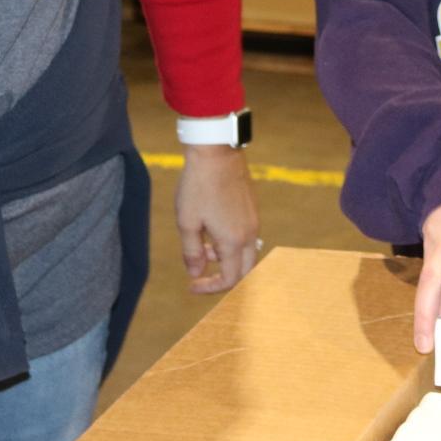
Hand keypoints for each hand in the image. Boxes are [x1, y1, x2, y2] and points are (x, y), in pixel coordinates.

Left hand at [174, 143, 259, 293]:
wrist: (216, 152)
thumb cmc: (198, 185)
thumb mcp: (187, 221)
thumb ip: (192, 252)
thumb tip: (196, 274)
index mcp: (233, 240)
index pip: (229, 279)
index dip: (210, 288)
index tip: (192, 285)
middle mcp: (249, 233)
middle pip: (244, 271)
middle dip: (223, 278)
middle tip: (201, 275)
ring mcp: (253, 220)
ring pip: (246, 253)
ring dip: (225, 258)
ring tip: (202, 245)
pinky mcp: (252, 208)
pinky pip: (246, 237)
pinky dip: (231, 243)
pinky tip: (212, 229)